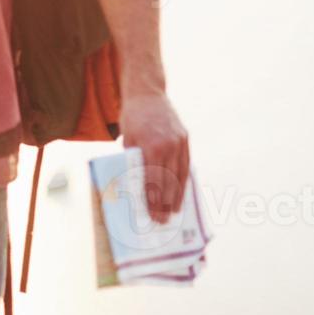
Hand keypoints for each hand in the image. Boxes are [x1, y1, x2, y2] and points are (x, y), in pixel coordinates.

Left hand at [121, 92, 190, 222]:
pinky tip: (181, 193)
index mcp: (151, 145)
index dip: (153, 199)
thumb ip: (134, 161)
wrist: (147, 94)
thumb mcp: (127, 140)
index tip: (152, 215)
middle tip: (162, 221)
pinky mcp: (185, 139)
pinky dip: (184, 180)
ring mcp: (179, 141)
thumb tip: (137, 186)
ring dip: (177, 195)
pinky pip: (186, 164)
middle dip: (165, 203)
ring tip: (174, 212)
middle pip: (168, 180)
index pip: (153, 180)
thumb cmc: (131, 118)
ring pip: (180, 175)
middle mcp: (168, 145)